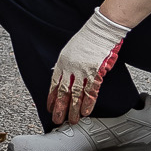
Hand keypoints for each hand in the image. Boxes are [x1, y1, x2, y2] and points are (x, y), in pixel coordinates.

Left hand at [47, 7, 129, 125]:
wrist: (101, 30)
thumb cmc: (88, 38)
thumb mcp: (71, 50)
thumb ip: (67, 65)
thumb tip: (65, 77)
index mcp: (62, 63)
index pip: (54, 84)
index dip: (52, 97)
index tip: (50, 107)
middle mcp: (70, 68)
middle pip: (63, 92)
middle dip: (60, 108)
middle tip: (57, 120)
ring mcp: (82, 71)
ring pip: (75, 95)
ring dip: (73, 109)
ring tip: (72, 120)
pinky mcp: (95, 73)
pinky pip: (90, 91)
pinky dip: (88, 103)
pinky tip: (86, 112)